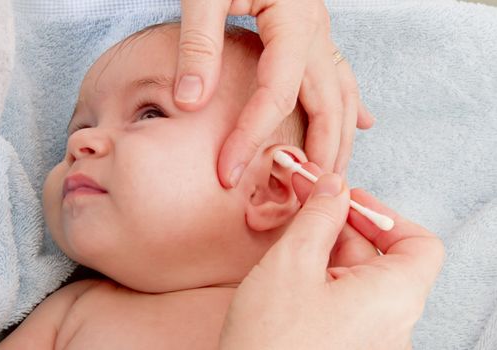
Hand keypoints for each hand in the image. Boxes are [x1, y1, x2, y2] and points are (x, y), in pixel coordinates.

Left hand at [174, 0, 374, 187]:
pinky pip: (342, 78)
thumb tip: (190, 102)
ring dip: (340, 141)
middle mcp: (316, 33)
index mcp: (292, 22)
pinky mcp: (316, 37)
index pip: (277, 95)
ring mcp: (322, 35)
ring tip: (334, 179)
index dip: (252, 137)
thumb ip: (199, 45)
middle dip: (316, 155)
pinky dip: (350, 107)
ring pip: (342, 97)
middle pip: (326, 106)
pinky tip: (361, 126)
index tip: (228, 172)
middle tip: (304, 198)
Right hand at [219, 167, 444, 349]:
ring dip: (327, 249)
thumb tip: (333, 187)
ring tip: (291, 237)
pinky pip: (345, 302)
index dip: (383, 215)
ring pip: (358, 278)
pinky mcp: (346, 346)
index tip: (347, 200)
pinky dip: (323, 277)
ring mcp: (369, 339)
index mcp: (393, 299)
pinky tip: (291, 270)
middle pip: (381, 257)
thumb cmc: (270, 340)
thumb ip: (319, 217)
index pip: (419, 245)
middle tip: (306, 201)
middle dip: (341, 224)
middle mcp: (391, 323)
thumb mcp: (292, 263)